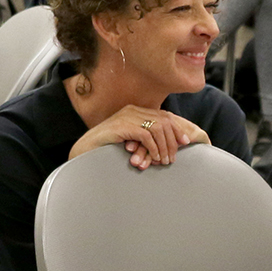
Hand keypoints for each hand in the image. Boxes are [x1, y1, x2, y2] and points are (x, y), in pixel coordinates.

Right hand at [68, 106, 209, 169]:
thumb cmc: (107, 148)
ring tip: (164, 161)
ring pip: (158, 128)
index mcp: (136, 111)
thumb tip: (168, 145)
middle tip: (173, 157)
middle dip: (172, 140)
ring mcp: (127, 116)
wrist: (86, 149)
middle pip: (164, 121)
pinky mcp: (123, 125)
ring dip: (164, 146)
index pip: (164, 115)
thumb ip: (146, 137)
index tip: (185, 142)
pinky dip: (154, 148)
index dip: (177, 128)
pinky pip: (147, 135)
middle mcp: (133, 110)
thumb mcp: (131, 140)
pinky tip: (155, 158)